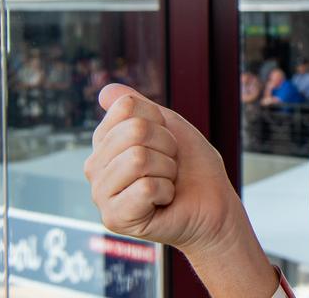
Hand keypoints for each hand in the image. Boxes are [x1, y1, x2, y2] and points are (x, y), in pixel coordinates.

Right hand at [84, 84, 240, 255]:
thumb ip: (137, 107)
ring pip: (138, 158)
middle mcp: (94, 168)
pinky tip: (163, 201)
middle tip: (171, 165)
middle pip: (134, 131)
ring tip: (166, 183)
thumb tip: (106, 90)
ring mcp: (100, 195)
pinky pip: (145, 187)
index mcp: (104, 143)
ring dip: (167, 169)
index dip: (160, 121)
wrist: (213, 205)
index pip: (126, 107)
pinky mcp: (114, 218)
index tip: (166, 141)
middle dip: (167, 146)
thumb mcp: (169, 127)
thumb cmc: (192, 167)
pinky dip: (166, 190)